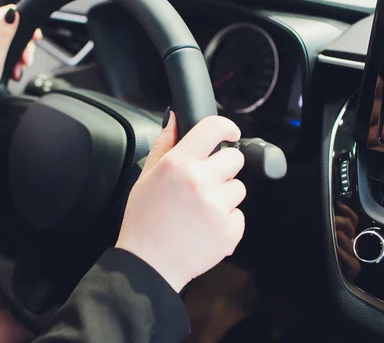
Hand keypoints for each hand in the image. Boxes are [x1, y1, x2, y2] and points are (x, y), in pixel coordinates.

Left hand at [0, 4, 41, 118]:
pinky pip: (4, 50)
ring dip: (19, 55)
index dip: (26, 23)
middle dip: (24, 45)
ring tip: (18, 69)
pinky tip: (12, 71)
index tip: (35, 38)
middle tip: (26, 60)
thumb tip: (13, 12)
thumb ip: (5, 32)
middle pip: (13, 28)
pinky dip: (11, 60)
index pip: (9, 12)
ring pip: (11, 41)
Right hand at [116, 112, 246, 291]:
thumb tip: (175, 118)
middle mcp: (200, 182)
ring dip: (224, 195)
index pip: (214, 128)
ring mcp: (217, 207)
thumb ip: (164, 144)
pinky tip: (204, 226)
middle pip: (234, 158)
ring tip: (199, 209)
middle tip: (204, 182)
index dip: (226, 127)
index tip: (229, 133)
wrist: (149, 264)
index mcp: (178, 164)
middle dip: (223, 167)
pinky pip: (239, 215)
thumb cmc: (144, 220)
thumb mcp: (145, 177)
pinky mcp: (229, 231)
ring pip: (238, 187)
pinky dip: (226, 220)